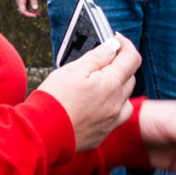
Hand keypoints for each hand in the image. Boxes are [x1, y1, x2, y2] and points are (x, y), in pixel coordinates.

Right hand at [14, 0, 40, 18]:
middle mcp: (19, 2)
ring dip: (32, 12)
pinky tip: (37, 9)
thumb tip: (35, 8)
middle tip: (39, 13)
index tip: (35, 16)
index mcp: (20, 0)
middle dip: (31, 14)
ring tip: (39, 12)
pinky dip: (32, 9)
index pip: (23, 11)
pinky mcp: (24, 1)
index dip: (29, 15)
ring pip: (26, 10)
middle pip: (24, 12)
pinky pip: (27, 7)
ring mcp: (21, 2)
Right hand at [38, 34, 138, 149]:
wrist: (43, 132)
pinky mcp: (103, 133)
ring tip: (97, 85)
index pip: (132, 58)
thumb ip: (97, 57)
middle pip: (129, 77)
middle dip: (119, 66)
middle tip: (99, 62)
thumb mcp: (73, 69)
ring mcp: (112, 120)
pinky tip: (97, 105)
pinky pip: (116, 116)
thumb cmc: (55, 99)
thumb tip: (112, 47)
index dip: (125, 44)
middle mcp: (117, 103)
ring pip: (125, 98)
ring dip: (117, 88)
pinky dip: (112, 107)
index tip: (115, 40)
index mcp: (111, 84)